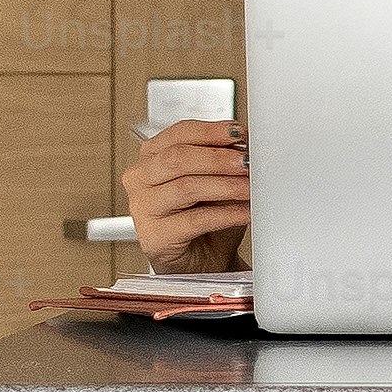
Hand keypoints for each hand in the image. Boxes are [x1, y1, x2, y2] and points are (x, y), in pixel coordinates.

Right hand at [118, 118, 249, 273]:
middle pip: (177, 158)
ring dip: (226, 185)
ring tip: (251, 187)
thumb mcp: (218, 181)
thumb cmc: (208, 219)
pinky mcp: (155, 237)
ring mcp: (143, 209)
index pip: (178, 134)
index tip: (239, 133)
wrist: (206, 260)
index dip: (211, 131)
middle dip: (218, 158)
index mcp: (152, 157)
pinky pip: (195, 220)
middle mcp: (141, 179)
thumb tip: (247, 144)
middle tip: (246, 162)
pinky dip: (226, 214)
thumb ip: (226, 160)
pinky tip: (244, 211)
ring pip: (186, 187)